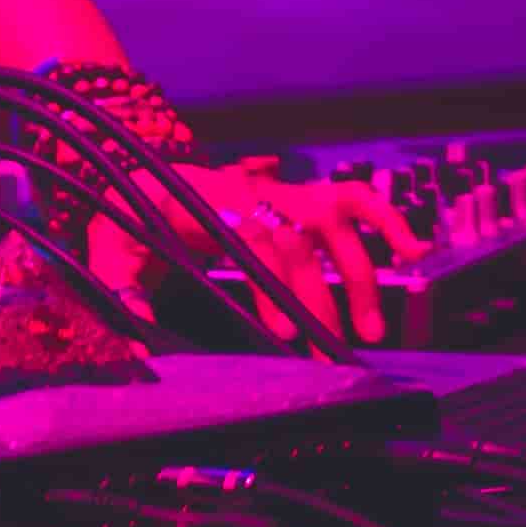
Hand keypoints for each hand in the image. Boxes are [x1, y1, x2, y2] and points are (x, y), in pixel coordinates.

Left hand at [88, 158, 427, 345]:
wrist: (144, 172)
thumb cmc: (130, 217)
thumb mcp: (112, 252)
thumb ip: (123, 294)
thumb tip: (136, 349)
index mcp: (205, 202)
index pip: (252, 239)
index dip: (271, 285)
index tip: (285, 334)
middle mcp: (252, 193)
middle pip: (297, 243)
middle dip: (317, 302)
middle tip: (326, 354)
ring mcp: (281, 192)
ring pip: (334, 226)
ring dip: (357, 276)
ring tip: (371, 331)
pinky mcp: (301, 196)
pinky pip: (353, 198)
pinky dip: (387, 218)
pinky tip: (413, 252)